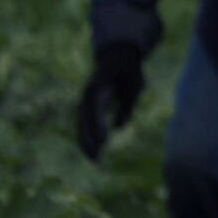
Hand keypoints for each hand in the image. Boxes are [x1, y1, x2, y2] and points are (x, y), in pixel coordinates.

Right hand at [76, 42, 145, 160]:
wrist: (117, 57)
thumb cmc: (129, 71)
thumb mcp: (135, 84)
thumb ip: (127, 103)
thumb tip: (118, 126)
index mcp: (98, 87)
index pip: (94, 109)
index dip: (97, 126)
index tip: (104, 141)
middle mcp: (87, 95)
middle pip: (84, 120)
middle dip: (89, 139)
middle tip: (96, 157)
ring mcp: (85, 102)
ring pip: (82, 125)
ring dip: (87, 142)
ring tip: (95, 160)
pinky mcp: (88, 107)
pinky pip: (86, 125)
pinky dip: (88, 138)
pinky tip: (94, 153)